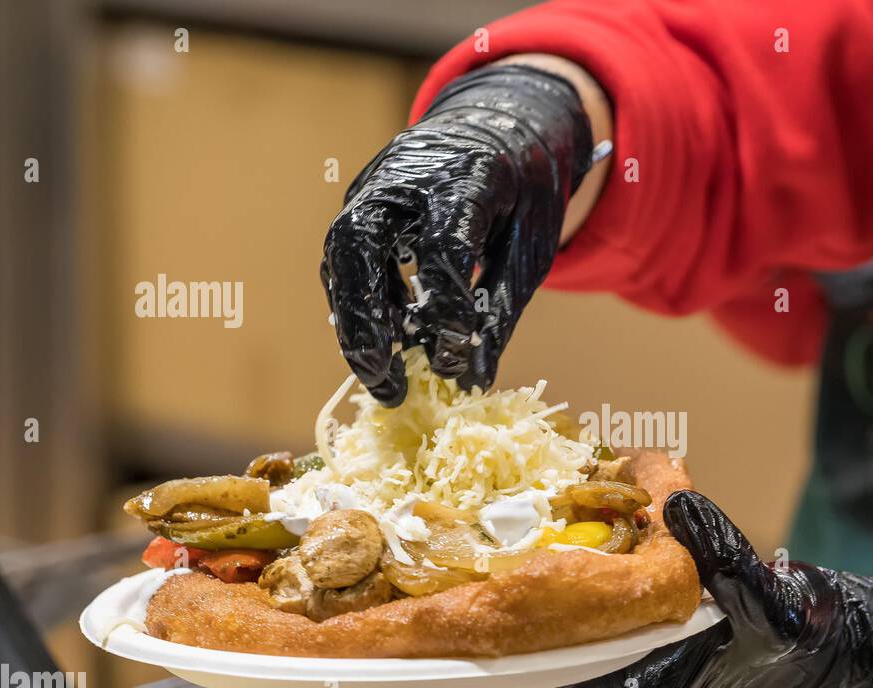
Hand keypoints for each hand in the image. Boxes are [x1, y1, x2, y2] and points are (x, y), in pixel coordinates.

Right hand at [321, 64, 593, 403]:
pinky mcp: (360, 201)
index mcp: (466, 175)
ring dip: (354, 321)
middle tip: (384, 380)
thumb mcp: (531, 246)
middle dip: (365, 319)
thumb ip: (501, 308)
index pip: (444, 246)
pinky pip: (347, 258)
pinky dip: (362, 303)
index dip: (445, 307)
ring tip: (383, 378)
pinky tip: (390, 340)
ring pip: (341, 254)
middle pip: (360, 243)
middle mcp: (406, 174)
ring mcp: (374, 184)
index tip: (451, 360)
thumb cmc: (524, 188)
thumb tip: (475, 377)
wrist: (501, 123)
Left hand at [440, 491, 872, 687]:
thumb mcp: (768, 591)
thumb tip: (675, 502)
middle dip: (479, 675)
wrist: (828, 639)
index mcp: (649, 681)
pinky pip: (575, 644)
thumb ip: (724, 551)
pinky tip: (517, 594)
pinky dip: (540, 627)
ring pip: (549, 667)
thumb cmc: (798, 631)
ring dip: (501, 650)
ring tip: (449, 619)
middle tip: (420, 644)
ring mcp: (631, 662)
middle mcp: (629, 677)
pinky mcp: (640, 642)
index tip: (446, 685)